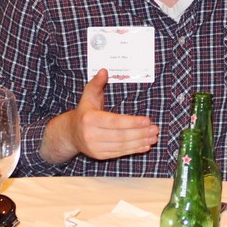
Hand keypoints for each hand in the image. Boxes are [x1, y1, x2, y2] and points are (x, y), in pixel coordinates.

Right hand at [40, 69, 157, 163]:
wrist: (71, 133)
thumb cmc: (84, 111)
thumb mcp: (88, 95)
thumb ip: (96, 83)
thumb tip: (104, 71)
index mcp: (89, 119)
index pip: (114, 121)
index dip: (132, 122)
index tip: (147, 120)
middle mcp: (90, 135)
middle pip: (120, 135)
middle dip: (140, 133)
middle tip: (155, 129)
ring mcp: (94, 147)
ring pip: (122, 146)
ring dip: (140, 142)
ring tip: (153, 137)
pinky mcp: (99, 155)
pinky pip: (119, 153)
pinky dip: (134, 150)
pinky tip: (145, 145)